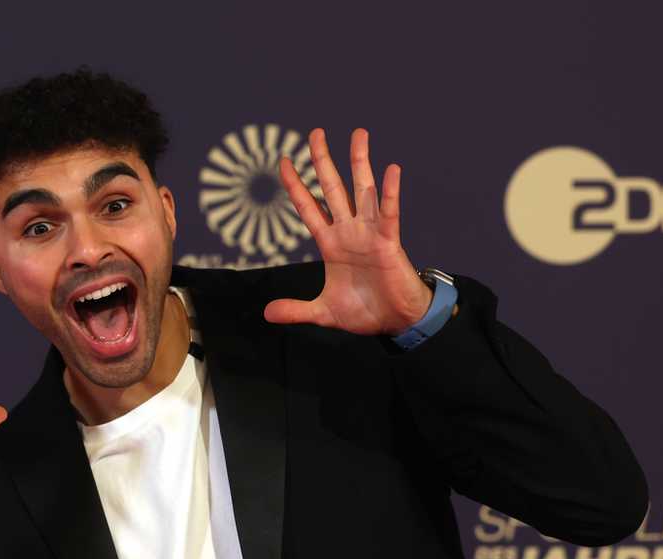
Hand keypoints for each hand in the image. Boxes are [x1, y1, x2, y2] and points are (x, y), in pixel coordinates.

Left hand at [264, 128, 434, 335]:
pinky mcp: (389, 242)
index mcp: (330, 243)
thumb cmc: (365, 312)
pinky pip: (389, 213)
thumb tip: (267, 314)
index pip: (308, 207)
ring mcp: (369, 233)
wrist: (395, 322)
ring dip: (360, 162)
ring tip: (358, 134)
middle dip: (322, 161)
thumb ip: (296, 310)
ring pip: (362, 190)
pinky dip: (390, 192)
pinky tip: (391, 169)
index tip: (284, 161)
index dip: (296, 185)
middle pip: (332, 188)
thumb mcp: (323, 311)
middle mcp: (348, 231)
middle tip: (315, 133)